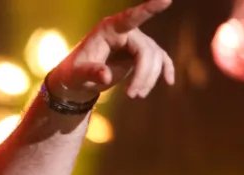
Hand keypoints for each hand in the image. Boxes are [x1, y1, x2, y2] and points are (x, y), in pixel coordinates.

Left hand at [48, 0, 175, 102]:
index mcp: (108, 30)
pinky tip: (169, 82)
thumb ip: (90, 73)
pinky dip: (165, 70)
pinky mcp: (140, 54)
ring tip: (135, 95)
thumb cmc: (74, 74)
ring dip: (149, 78)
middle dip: (143, 74)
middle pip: (146, 50)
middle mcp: (125, 32)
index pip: (130, 18)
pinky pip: (160, 58)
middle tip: (132, 95)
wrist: (78, 80)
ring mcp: (135, 41)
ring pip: (155, 57)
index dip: (148, 9)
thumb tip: (105, 76)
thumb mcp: (77, 75)